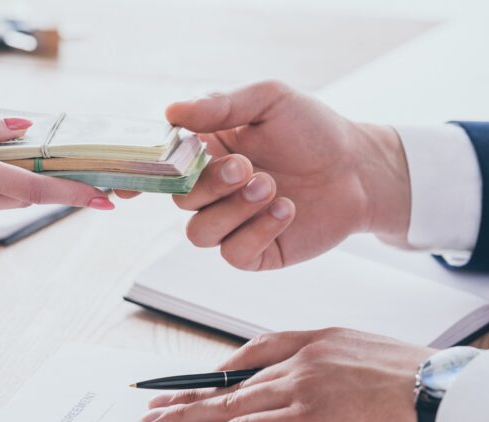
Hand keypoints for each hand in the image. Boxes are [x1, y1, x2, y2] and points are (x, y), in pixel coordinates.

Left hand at [140, 329, 433, 421]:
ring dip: (184, 417)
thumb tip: (319, 390)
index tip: (200, 377)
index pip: (253, 352)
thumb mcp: (369, 359)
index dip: (220, 368)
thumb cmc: (417, 382)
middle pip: (230, 380)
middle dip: (189, 393)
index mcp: (316, 341)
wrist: (442, 394)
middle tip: (156, 401)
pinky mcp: (300, 420)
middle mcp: (298, 360)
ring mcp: (296, 389)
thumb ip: (333, 368)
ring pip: (224, 405)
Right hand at [157, 81, 411, 269]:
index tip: (129, 186)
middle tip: (247, 167)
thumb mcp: (269, 100)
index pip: (160, 169)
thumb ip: (220, 105)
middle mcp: (211, 192)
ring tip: (272, 186)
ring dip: (233, 210)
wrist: (359, 169)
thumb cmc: (312, 130)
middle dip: (210, 185)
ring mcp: (231, 224)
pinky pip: (233, 254)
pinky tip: (287, 209)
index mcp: (205, 154)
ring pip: (199, 233)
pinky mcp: (254, 252)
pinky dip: (258, 231)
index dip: (139, 178)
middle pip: (179, 201)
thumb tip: (172, 111)